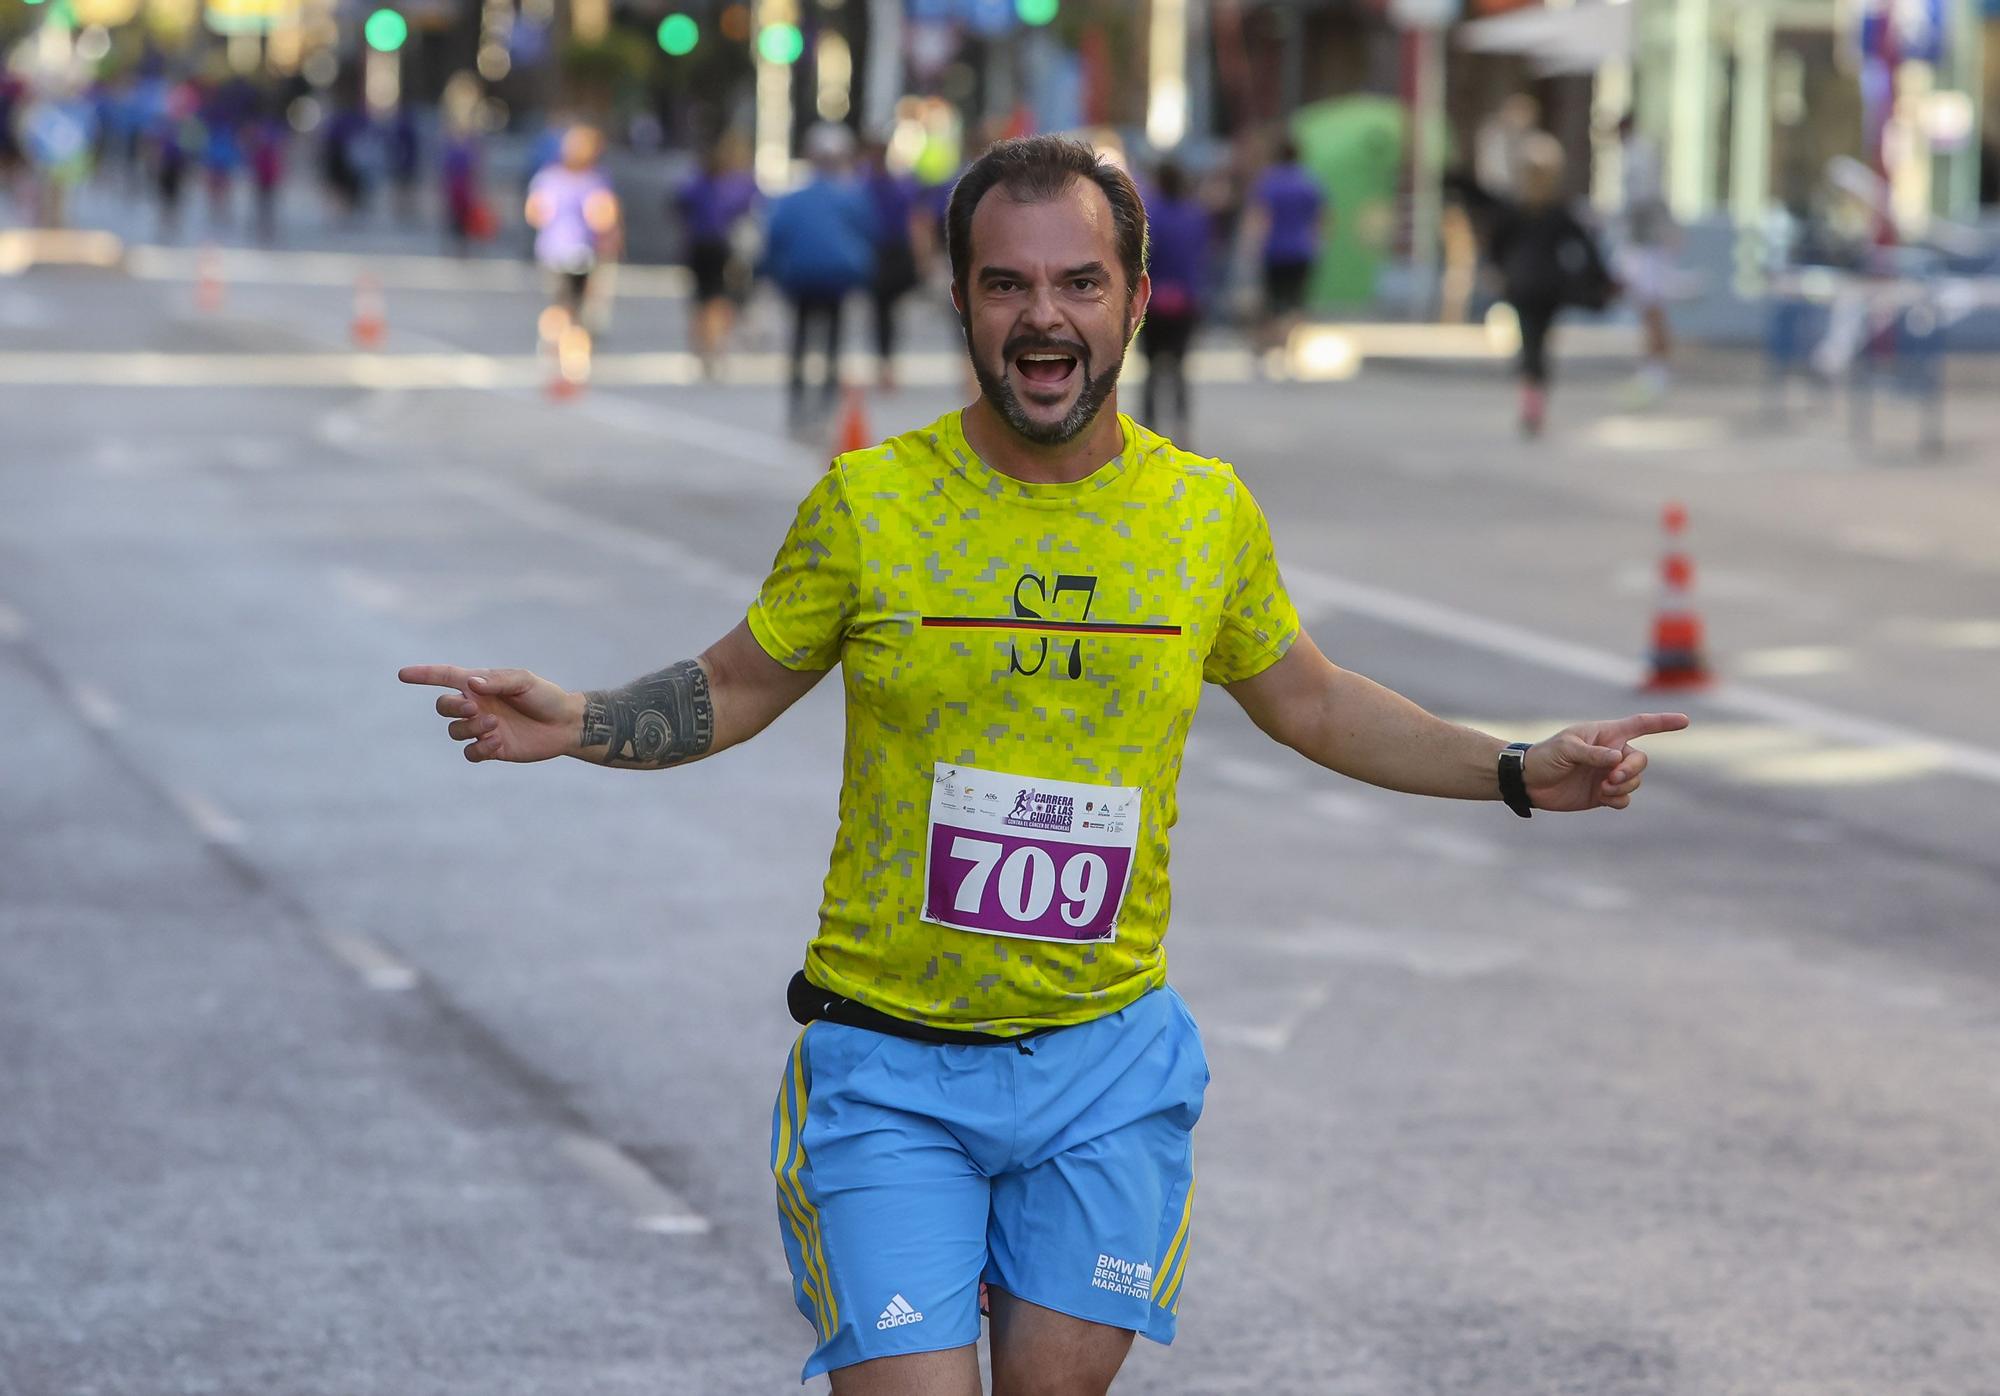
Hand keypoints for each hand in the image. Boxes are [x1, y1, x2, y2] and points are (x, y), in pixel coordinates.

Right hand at [399, 664, 579, 763]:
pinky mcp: (491, 748)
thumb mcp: (524, 681)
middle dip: (452, 708)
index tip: (402, 675)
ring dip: (470, 729)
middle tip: (476, 709)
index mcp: (480, 684)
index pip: (445, 677)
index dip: (423, 675)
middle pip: (443, 706)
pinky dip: (479, 749)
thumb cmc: (545, 696)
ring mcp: (482, 728)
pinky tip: (497, 743)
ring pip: (454, 731)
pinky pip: (469, 753)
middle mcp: (477, 705)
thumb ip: (497, 681)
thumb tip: (470, 684)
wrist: (565, 724)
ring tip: (495, 726)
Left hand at [1523, 712, 1689, 811]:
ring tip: (1602, 788)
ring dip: (1623, 785)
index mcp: (1605, 735)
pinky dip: (1619, 799)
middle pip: (1640, 760)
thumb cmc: (1545, 756)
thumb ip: (1592, 753)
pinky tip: (1603, 797)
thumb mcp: (1566, 749)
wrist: (1529, 782)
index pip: (1639, 725)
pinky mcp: (1603, 794)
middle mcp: (1611, 753)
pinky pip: (1625, 798)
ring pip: (1635, 780)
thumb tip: (1617, 759)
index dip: (1663, 722)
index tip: (1685, 721)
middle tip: (1611, 778)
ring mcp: (1608, 774)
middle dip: (1631, 770)